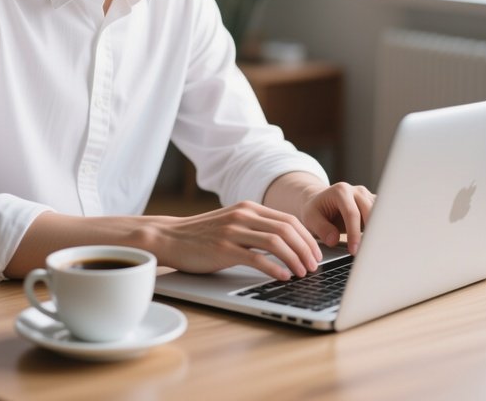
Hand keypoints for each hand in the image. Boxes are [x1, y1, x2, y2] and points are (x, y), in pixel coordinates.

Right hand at [152, 201, 323, 281]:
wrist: (169, 237)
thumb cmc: (202, 235)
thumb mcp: (232, 224)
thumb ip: (255, 228)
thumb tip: (287, 244)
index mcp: (248, 208)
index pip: (288, 219)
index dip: (307, 237)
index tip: (316, 253)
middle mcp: (242, 216)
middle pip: (287, 229)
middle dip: (306, 249)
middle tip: (314, 266)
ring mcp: (233, 231)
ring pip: (276, 241)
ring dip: (295, 259)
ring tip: (302, 273)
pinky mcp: (223, 248)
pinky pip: (256, 258)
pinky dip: (274, 268)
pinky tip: (283, 277)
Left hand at [297, 182, 375, 254]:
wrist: (321, 202)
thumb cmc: (316, 210)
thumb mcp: (311, 218)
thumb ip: (321, 228)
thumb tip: (333, 240)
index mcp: (341, 191)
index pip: (352, 213)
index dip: (354, 233)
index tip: (354, 250)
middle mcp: (357, 191)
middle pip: (371, 212)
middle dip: (370, 233)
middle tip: (367, 253)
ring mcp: (367, 197)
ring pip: (380, 214)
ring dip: (379, 231)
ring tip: (373, 250)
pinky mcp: (374, 204)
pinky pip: (383, 217)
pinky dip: (381, 229)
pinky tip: (378, 243)